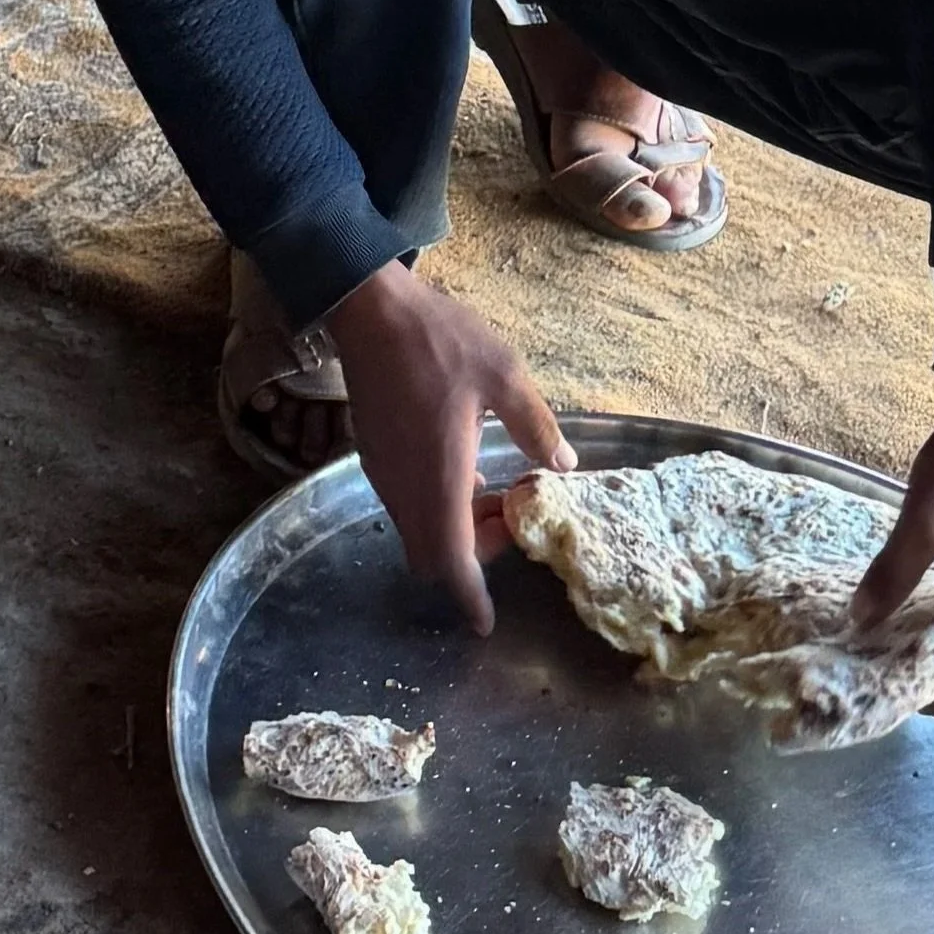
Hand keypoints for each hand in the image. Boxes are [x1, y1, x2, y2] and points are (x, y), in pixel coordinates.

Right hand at [328, 262, 574, 633]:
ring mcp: (384, 473)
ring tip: (495, 486)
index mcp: (439, 477)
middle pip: (433, 554)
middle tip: (511, 516)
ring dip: (455, 526)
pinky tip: (462, 464)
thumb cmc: (440, 340)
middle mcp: (405, 487)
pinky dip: (436, 503)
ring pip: (418, 529)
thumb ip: (535, 426)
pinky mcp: (374, 455)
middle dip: (472, 555)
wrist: (370, 310)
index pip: (452, 560)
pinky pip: (406, 502)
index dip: (470, 595)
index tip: (484, 622)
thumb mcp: (504, 376)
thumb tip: (563, 464)